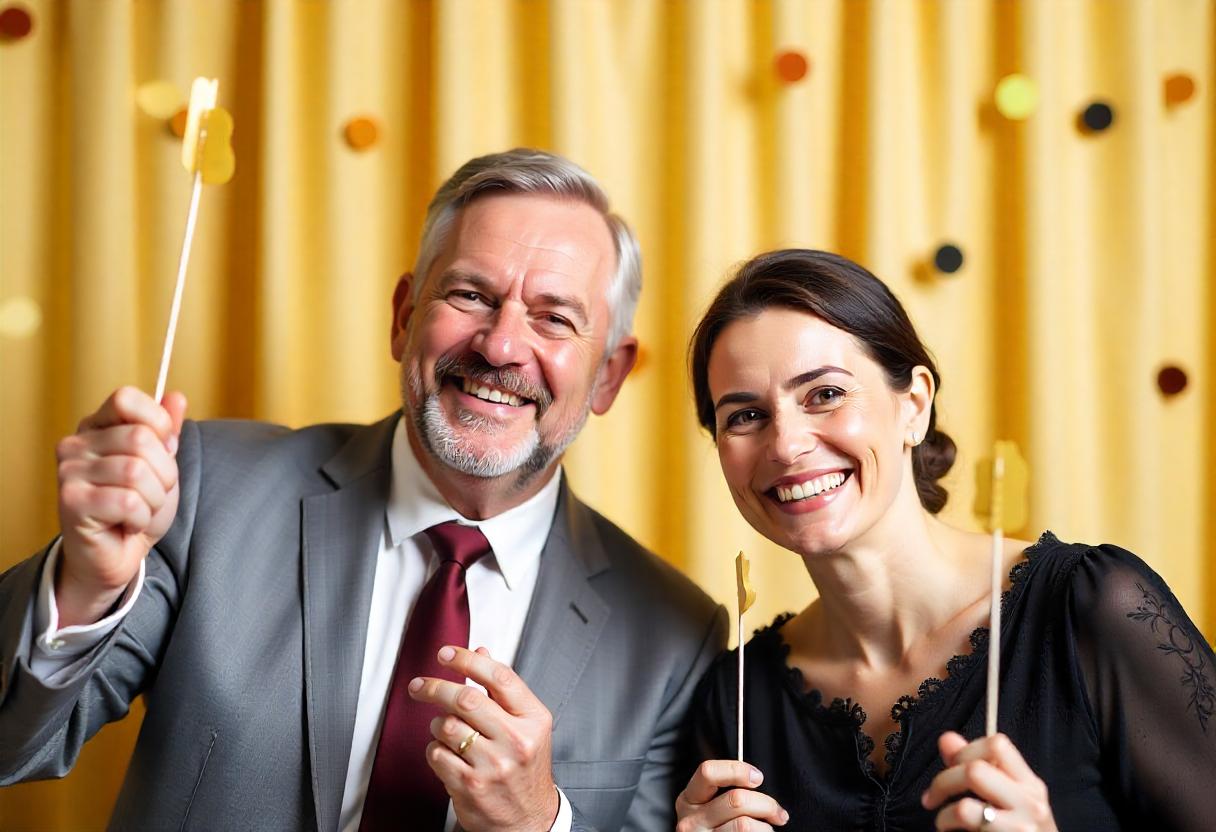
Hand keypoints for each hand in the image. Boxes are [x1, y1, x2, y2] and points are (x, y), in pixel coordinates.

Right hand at [55, 386, 186, 625]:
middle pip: (140, 438)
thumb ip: (166, 431)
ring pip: (136, 472)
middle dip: (164, 472)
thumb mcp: (160, 465)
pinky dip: (141, 517)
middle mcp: (76, 444)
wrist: (118, 554)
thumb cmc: (137, 507)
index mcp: (96, 427)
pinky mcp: (71, 502)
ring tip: (140, 509)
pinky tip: (128, 523)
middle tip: (152, 493)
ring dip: (153, 498)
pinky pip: (128, 501)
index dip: (158, 423)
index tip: (164, 449)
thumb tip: (176, 396)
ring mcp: (69, 472)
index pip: (126, 398)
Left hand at [409, 645, 558, 830]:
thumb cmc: (525, 769)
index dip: (467, 660)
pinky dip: (434, 749)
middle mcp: (516, 740)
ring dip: (437, 723)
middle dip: (435, 687)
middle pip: (466, 698)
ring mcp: (493, 765)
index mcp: (533, 719)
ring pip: (446, 726)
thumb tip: (481, 652)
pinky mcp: (470, 786)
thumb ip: (502, 690)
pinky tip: (446, 752)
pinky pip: (436, 754)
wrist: (528, 821)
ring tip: (444, 729)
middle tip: (420, 685)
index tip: (446, 654)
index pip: (499, 677)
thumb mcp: (526, 725)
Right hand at [675, 759, 787, 830]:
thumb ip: (725, 794)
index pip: (708, 772)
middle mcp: (691, 820)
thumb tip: (755, 779)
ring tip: (767, 829)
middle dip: (766, 804)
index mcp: (689, 800)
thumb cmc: (716, 830)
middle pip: (736, 799)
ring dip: (766, 827)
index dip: (737, 770)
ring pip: (745, 824)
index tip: (757, 778)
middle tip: (778, 813)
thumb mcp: (710, 808)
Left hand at [922, 731, 1056, 830]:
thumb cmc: (1020, 830)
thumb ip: (977, 766)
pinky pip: (965, 827)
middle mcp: (1030, 802)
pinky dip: (946, 826)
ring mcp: (1021, 827)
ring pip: (965, 807)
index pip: (998, 744)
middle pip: (975, 771)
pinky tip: (949, 830)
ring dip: (943, 814)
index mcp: (1030, 784)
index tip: (951, 766)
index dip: (965, 751)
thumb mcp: (1007, 797)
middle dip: (943, 781)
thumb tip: (946, 738)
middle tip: (932, 797)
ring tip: (944, 821)